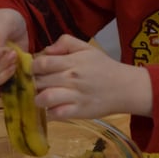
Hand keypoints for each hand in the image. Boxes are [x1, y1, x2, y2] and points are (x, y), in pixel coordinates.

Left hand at [32, 35, 152, 119]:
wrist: (125, 88)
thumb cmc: (104, 67)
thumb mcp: (87, 48)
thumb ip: (65, 43)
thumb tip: (46, 49)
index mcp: (72, 62)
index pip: (41, 63)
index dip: (33, 68)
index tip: (34, 71)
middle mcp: (71, 78)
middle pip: (40, 81)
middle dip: (33, 84)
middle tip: (36, 86)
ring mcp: (75, 96)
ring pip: (45, 98)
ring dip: (38, 99)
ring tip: (41, 99)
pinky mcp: (79, 112)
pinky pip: (56, 114)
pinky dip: (50, 113)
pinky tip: (52, 110)